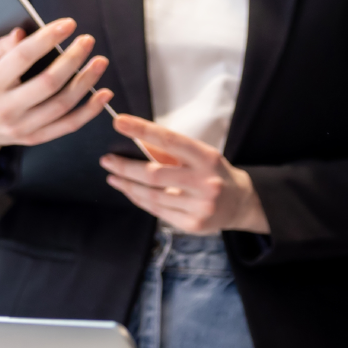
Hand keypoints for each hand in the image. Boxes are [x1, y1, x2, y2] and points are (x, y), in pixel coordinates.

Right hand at [0, 19, 111, 164]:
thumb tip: (22, 34)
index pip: (22, 57)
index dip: (47, 39)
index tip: (68, 24)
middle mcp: (6, 108)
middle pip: (48, 83)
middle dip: (72, 59)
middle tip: (87, 41)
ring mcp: (22, 127)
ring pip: (62, 105)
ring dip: (86, 83)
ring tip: (99, 62)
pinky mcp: (35, 138)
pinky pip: (67, 126)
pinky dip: (89, 111)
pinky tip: (103, 95)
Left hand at [100, 114, 268, 234]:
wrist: (240, 203)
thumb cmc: (214, 173)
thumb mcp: (200, 155)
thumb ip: (169, 150)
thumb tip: (136, 140)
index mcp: (207, 158)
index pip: (169, 140)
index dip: (142, 130)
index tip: (120, 122)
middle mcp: (205, 182)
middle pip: (154, 174)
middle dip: (125, 166)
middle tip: (106, 160)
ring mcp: (200, 206)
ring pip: (153, 195)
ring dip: (128, 186)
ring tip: (113, 177)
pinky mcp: (193, 224)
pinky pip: (158, 211)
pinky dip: (139, 200)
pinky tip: (129, 191)